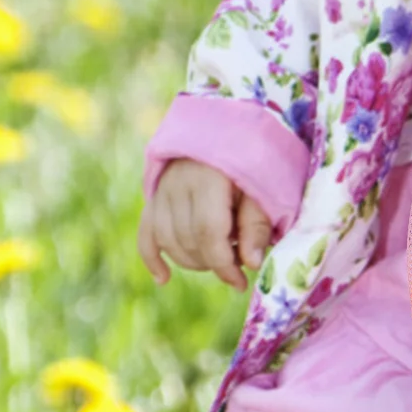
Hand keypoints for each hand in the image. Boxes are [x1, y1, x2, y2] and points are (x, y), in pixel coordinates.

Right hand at [137, 159, 272, 291]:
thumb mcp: (265, 187)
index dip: (224, 264)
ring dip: (192, 261)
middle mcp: (178, 183)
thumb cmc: (254, 159)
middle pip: (187, 240)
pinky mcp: (154, 196)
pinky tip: (163, 279)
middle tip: (238, 261)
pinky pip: (146, 232)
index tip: (240, 283)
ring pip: (167, 240)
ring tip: (219, 257)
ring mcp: (162, 189)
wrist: (227, 127)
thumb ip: (257, 225)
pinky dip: (152, 258)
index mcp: (209, 178)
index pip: (209, 233)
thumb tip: (252, 264)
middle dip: (213, 262)